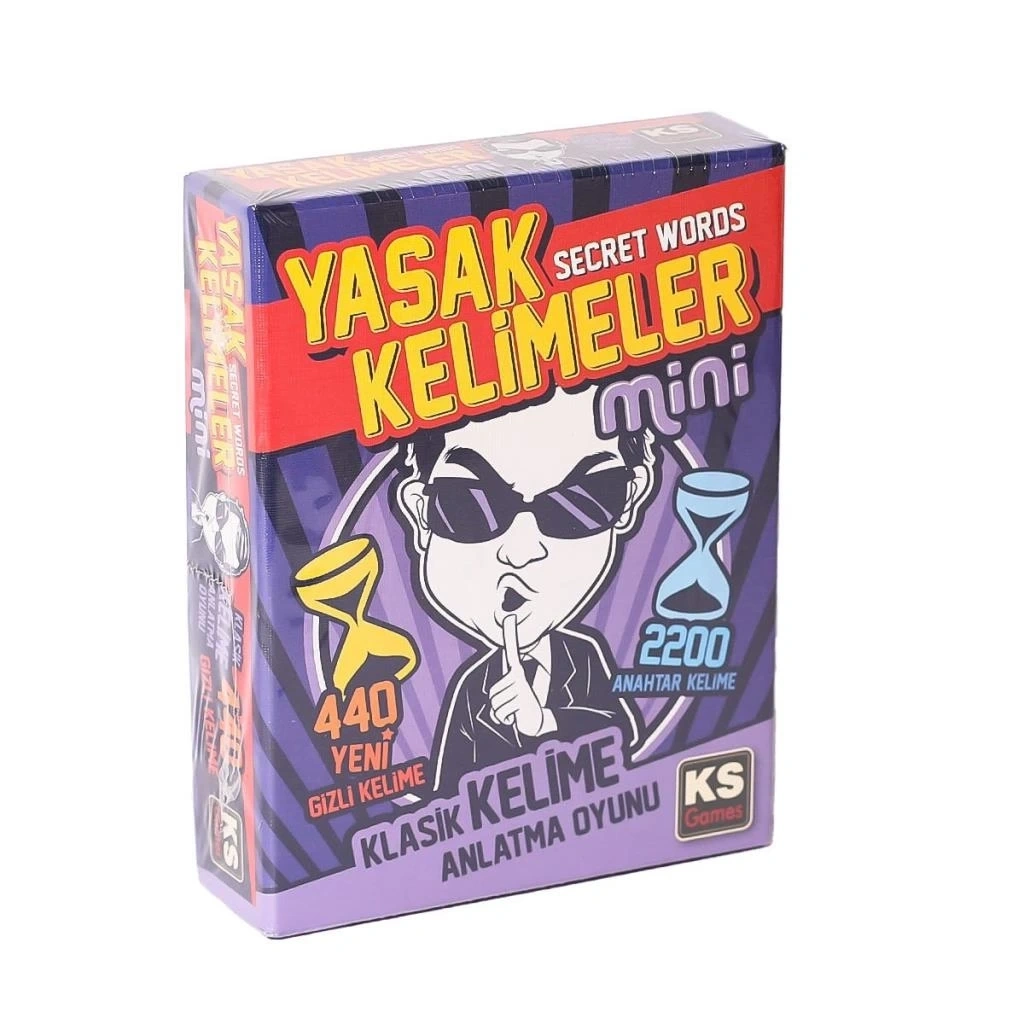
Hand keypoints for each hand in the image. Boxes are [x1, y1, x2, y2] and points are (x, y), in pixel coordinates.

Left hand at [489, 615, 553, 738]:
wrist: (536, 724)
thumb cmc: (519, 707)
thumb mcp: (509, 695)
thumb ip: (499, 689)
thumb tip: (497, 679)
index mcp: (516, 673)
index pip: (512, 652)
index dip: (511, 635)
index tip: (510, 617)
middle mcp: (520, 676)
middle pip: (492, 693)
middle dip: (496, 706)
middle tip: (511, 707)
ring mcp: (522, 687)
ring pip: (495, 704)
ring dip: (500, 715)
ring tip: (513, 713)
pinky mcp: (524, 699)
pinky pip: (499, 713)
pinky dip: (503, 721)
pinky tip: (514, 719)